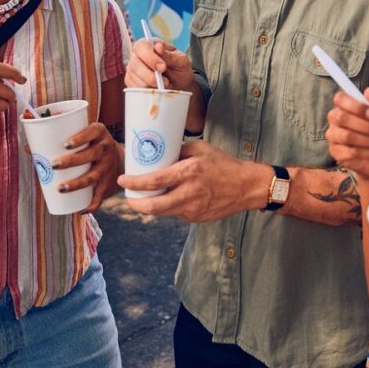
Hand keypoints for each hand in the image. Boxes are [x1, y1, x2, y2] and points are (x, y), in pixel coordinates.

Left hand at [50, 121, 121, 211]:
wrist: (118, 160)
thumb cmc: (90, 146)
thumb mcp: (81, 138)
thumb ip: (56, 140)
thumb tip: (27, 148)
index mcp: (99, 133)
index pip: (93, 131)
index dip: (81, 137)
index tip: (65, 144)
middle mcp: (106, 149)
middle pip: (91, 154)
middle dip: (72, 160)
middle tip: (53, 165)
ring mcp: (108, 166)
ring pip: (93, 176)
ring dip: (77, 184)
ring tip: (60, 188)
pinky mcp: (109, 183)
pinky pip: (100, 196)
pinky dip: (91, 204)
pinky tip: (80, 210)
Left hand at [116, 141, 269, 222]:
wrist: (246, 186)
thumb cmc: (224, 164)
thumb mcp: (200, 149)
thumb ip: (178, 151)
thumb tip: (158, 151)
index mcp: (188, 172)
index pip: (154, 181)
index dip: (134, 183)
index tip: (123, 180)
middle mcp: (189, 193)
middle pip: (153, 207)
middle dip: (135, 203)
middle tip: (128, 197)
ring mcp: (193, 209)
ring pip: (162, 212)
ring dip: (149, 207)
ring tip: (142, 198)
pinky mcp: (196, 218)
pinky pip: (176, 213)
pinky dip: (168, 206)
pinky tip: (168, 198)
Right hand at [126, 38, 195, 92]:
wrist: (179, 84)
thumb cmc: (180, 69)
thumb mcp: (181, 61)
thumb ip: (170, 55)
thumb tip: (158, 47)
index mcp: (150, 44)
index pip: (141, 45)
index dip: (150, 57)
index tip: (163, 67)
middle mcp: (138, 55)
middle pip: (135, 63)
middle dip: (150, 75)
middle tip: (165, 81)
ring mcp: (132, 68)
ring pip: (134, 77)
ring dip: (150, 83)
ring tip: (164, 84)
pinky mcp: (131, 81)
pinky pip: (134, 86)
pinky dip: (146, 89)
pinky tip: (156, 88)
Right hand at [325, 88, 368, 190]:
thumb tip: (368, 91)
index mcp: (344, 105)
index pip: (340, 98)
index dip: (356, 105)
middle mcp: (335, 119)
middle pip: (341, 117)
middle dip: (363, 124)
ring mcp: (333, 136)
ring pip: (346, 136)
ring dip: (367, 140)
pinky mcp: (335, 152)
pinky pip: (350, 152)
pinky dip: (367, 152)